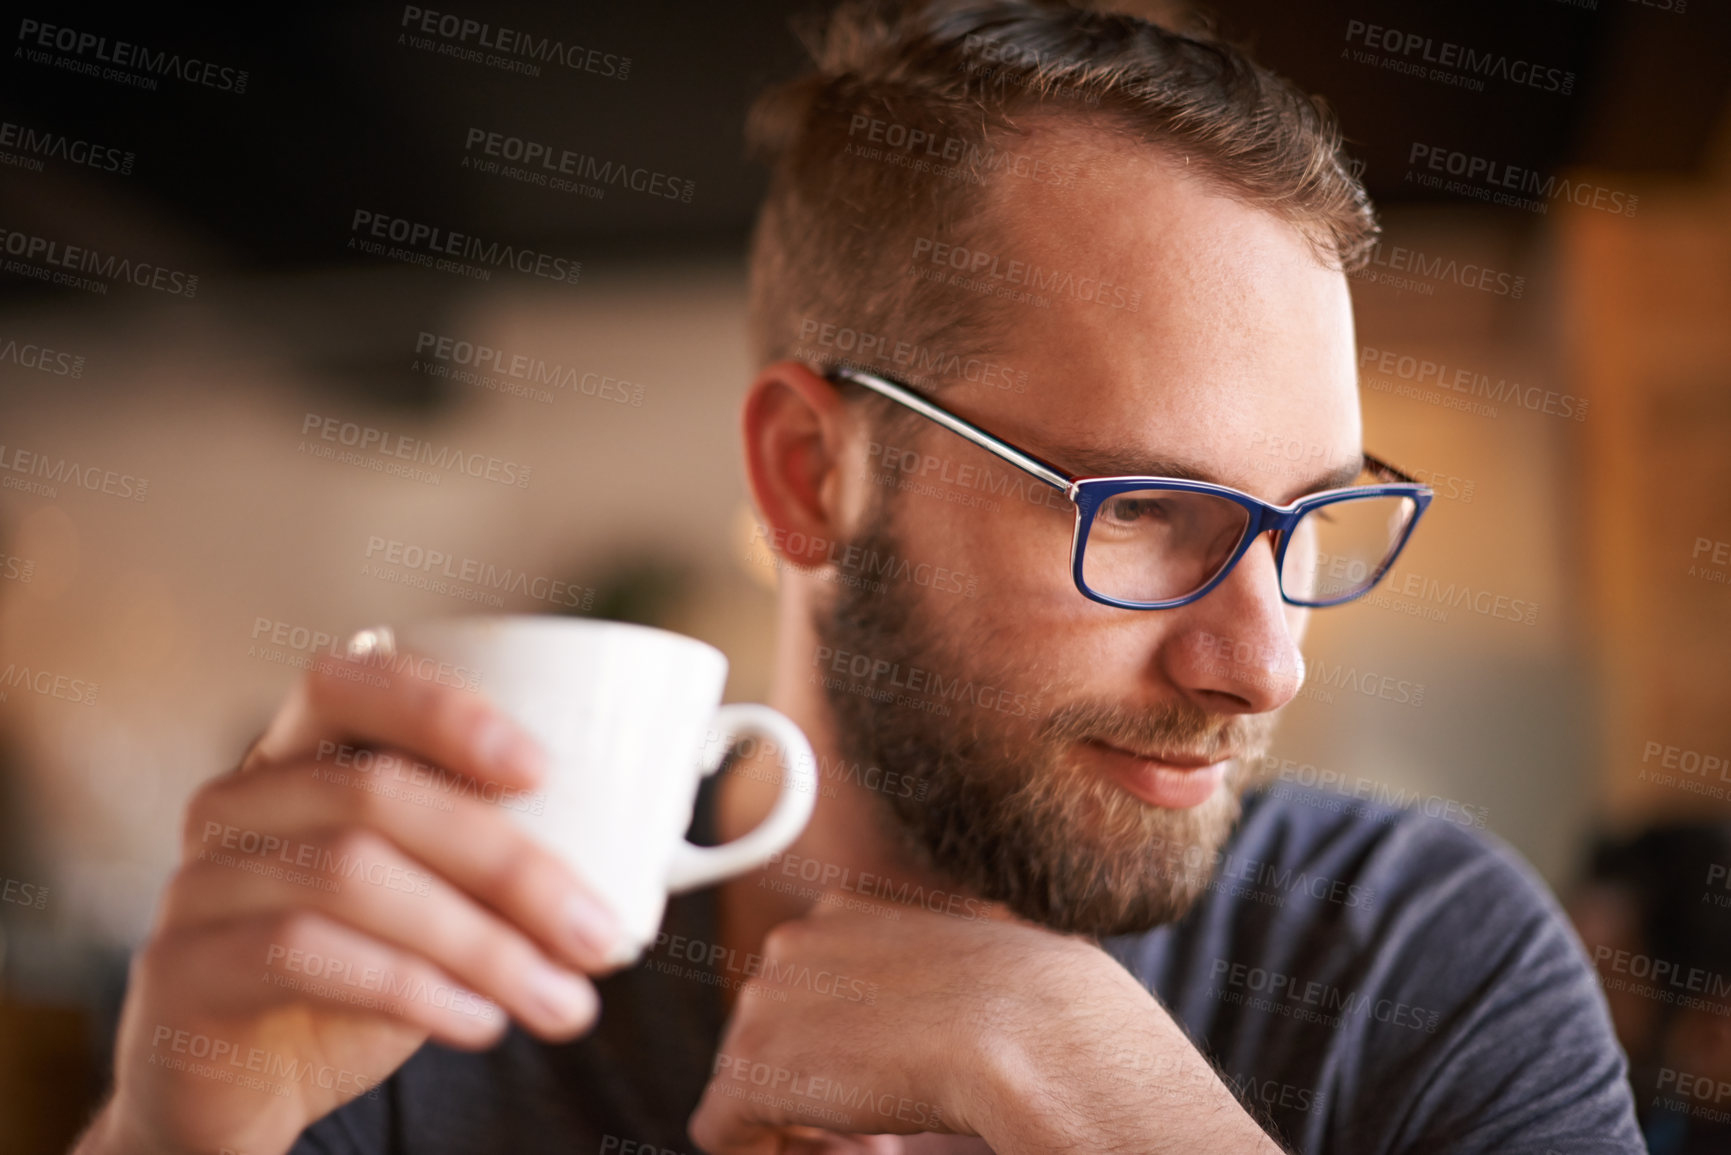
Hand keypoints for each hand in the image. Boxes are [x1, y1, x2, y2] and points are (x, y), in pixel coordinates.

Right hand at [76, 656, 626, 1154]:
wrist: (238, 1087)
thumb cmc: (357, 972)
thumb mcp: (434, 900)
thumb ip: (498, 856)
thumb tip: (646, 849)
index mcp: (300, 756)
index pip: (350, 681)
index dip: (443, 710)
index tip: (543, 769)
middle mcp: (238, 801)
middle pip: (376, 793)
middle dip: (510, 864)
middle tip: (599, 934)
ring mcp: (200, 882)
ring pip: (350, 877)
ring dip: (480, 943)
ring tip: (561, 1001)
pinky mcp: (181, 969)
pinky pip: (302, 953)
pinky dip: (410, 989)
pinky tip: (479, 1023)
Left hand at [688, 895, 1129, 1153]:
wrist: (1028, 1030)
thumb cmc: (1029, 1007)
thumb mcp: (965, 969)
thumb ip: (916, 985)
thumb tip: (906, 1035)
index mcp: (842, 912)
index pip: (806, 988)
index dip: (842, 1046)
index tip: (883, 1079)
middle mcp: (791, 944)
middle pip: (769, 1035)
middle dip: (816, 1085)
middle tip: (876, 1129)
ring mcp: (764, 1004)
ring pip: (747, 1083)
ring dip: (800, 1122)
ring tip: (869, 1144)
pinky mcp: (751, 1071)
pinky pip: (722, 1129)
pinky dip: (765, 1152)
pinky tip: (843, 1152)